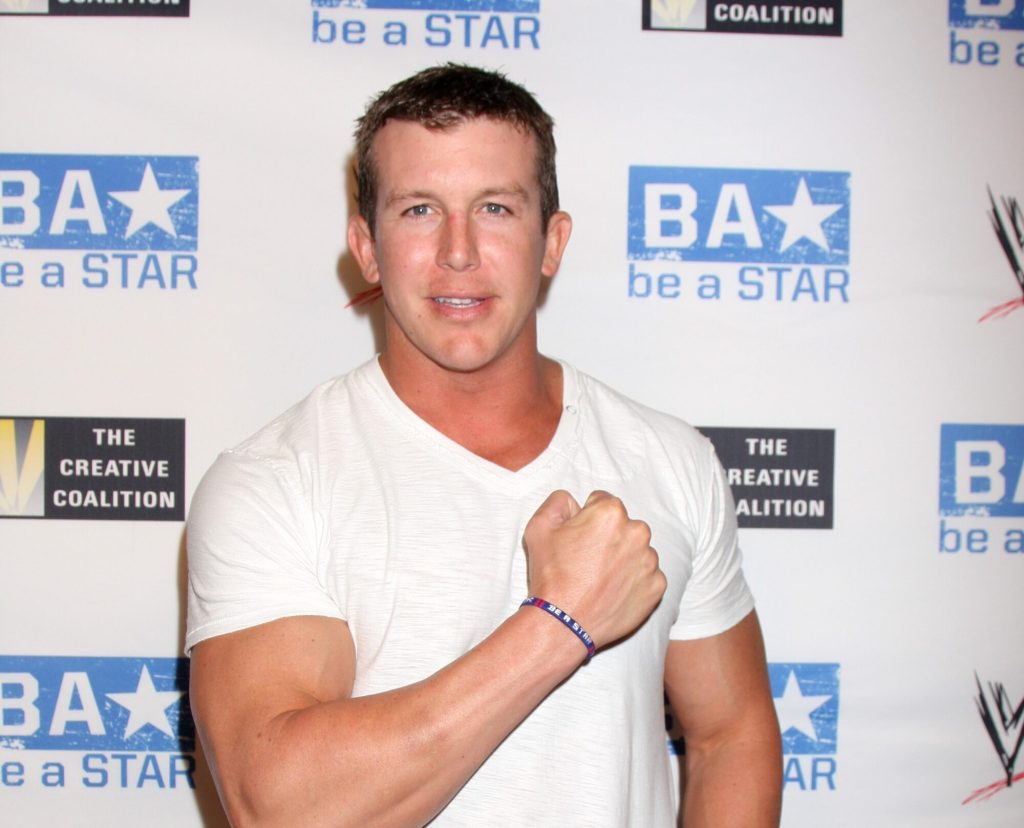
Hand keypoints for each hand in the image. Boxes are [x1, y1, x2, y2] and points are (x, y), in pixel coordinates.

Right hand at [523, 490, 665, 649]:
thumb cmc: (551, 576)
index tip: (578, 540)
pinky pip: (647, 576)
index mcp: (611, 513)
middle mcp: (637, 533)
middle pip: (623, 526)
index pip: (602, 502)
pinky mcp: (656, 587)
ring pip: (637, 550)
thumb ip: (558, 502)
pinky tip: (612, 591)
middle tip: (587, 561)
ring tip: (599, 579)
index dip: (586, 520)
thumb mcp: (539, 527)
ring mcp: (650, 562)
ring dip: (623, 559)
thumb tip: (574, 502)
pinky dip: (633, 581)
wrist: (563, 623)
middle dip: (609, 537)